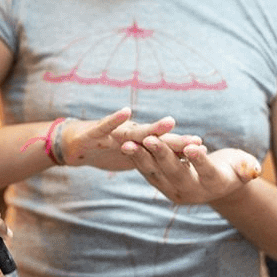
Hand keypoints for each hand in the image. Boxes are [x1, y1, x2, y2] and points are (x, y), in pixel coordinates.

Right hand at [61, 107, 201, 170]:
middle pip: (155, 140)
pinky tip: (126, 111)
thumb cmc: (104, 150)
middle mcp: (129, 135)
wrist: (72, 144)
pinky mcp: (96, 132)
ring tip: (170, 122)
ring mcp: (113, 133)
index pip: (163, 148)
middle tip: (196, 140)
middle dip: (175, 140)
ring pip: (135, 132)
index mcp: (138, 144)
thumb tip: (174, 165)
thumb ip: (148, 158)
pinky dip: (115, 119)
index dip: (182, 148)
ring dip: (152, 127)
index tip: (204, 148)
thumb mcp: (129, 158)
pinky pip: (106, 126)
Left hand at [122, 137, 261, 204]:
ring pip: (156, 173)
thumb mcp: (244, 166)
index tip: (192, 147)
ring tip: (127, 144)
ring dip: (141, 158)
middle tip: (150, 140)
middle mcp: (192, 191)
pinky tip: (124, 144)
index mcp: (214, 184)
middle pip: (175, 172)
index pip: (206, 171)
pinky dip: (136, 158)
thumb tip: (254, 170)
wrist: (219, 183)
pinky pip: (147, 171)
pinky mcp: (161, 184)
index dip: (200, 160)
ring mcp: (174, 190)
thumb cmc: (236, 167)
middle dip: (162, 155)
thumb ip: (247, 167)